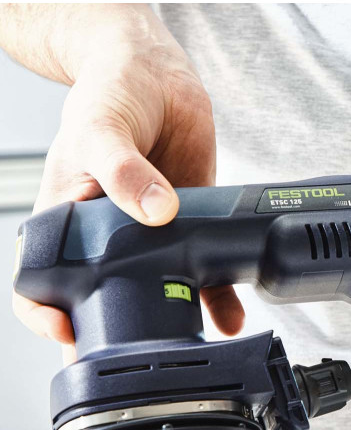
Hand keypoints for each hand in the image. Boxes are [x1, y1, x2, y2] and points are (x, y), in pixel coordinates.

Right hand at [13, 21, 243, 355]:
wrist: (156, 73)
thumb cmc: (109, 94)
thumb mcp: (103, 129)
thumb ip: (122, 170)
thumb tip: (154, 211)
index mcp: (67, 218)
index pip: (41, 282)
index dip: (48, 316)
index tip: (70, 336)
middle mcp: (107, 236)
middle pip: (104, 299)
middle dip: (118, 331)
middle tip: (140, 357)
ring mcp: (150, 235)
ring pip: (158, 291)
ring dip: (175, 321)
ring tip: (192, 343)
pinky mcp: (190, 227)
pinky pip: (201, 270)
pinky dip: (216, 297)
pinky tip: (229, 314)